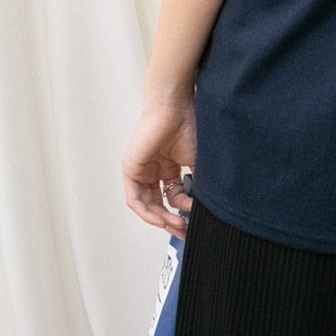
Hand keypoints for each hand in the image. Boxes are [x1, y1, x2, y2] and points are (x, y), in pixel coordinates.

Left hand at [123, 95, 196, 237]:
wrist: (174, 105)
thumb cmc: (188, 123)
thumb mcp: (197, 159)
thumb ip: (198, 182)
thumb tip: (203, 206)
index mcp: (171, 166)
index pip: (174, 196)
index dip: (184, 210)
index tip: (195, 219)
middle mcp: (155, 170)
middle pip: (159, 203)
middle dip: (171, 220)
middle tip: (183, 230)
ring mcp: (142, 169)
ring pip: (147, 204)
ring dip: (161, 218)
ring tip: (176, 225)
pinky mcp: (131, 168)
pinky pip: (135, 198)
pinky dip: (147, 211)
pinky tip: (161, 217)